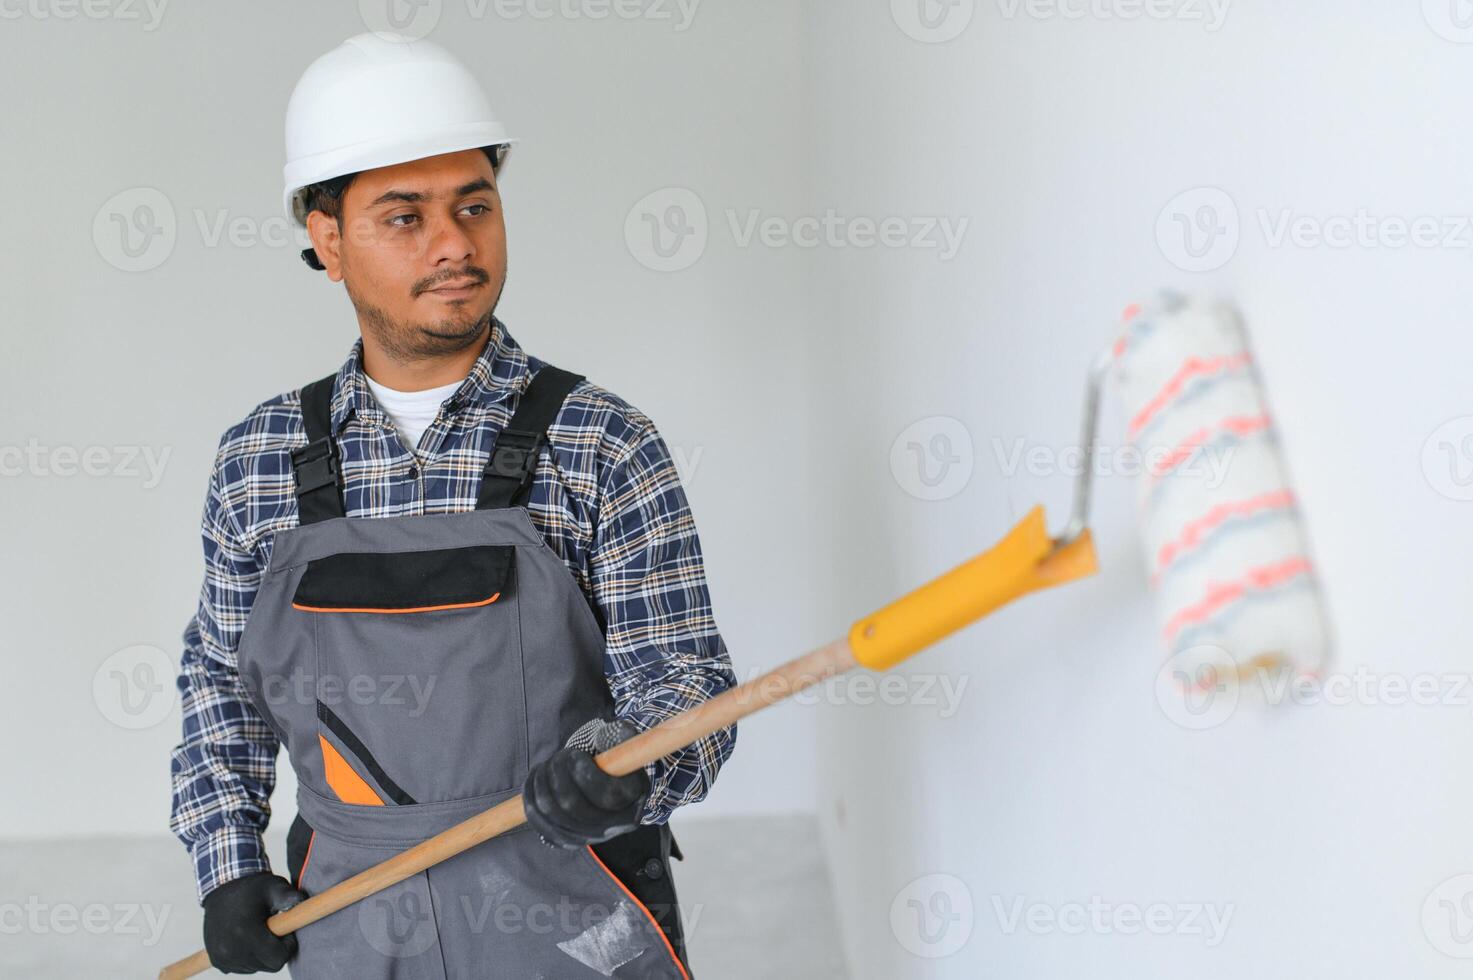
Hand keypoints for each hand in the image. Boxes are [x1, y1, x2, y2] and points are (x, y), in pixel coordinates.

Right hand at [202, 871, 305, 973]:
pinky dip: (248, 956)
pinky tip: (245, 938)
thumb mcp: (274, 887)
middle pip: (268, 966)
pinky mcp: (216, 960)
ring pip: (256, 967)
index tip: (285, 931)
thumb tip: (303, 902)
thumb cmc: (252, 888)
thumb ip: (291, 897)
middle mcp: (230, 950)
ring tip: (257, 931)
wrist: (222, 887)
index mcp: (245, 933)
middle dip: (276, 950)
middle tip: (273, 930)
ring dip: (261, 954)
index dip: (287, 946)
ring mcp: (221, 957)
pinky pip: (242, 966)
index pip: (278, 959)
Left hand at [523, 746, 649, 847]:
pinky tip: (535, 782)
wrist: (602, 777)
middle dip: (557, 776)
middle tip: (558, 757)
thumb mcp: (621, 741)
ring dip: (542, 785)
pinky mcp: (569, 841)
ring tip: (545, 767)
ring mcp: (590, 837)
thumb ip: (618, 737)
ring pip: (554, 816)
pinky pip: (542, 826)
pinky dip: (532, 801)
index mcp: (633, 798)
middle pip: (574, 807)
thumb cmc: (610, 755)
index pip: (607, 794)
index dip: (585, 773)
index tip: (574, 754)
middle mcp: (615, 825)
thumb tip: (609, 739)